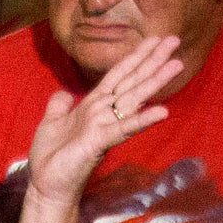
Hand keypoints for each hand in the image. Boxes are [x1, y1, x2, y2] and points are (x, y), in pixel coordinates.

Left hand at [26, 35, 182, 205]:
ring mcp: (104, 126)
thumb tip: (63, 93)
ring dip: (155, 81)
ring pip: (133, 98)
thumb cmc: (51, 157)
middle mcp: (103, 112)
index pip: (118, 75)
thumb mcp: (51, 122)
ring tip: (176, 64)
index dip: (135, 56)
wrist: (46, 184)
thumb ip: (59, 105)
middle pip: (132, 80)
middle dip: (152, 60)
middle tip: (174, 40)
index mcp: (93, 105)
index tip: (154, 38)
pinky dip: (142, 120)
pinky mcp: (99, 142)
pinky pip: (123, 128)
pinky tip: (162, 111)